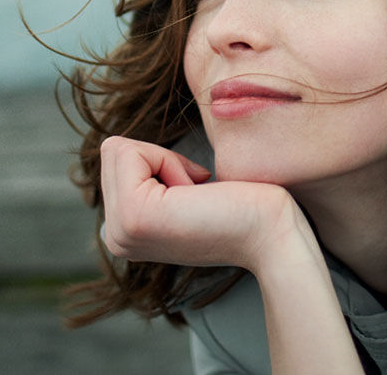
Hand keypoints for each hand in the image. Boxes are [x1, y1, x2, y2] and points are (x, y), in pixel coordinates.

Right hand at [99, 136, 314, 272]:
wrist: (274, 237)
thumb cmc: (245, 208)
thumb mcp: (180, 194)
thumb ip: (151, 182)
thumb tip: (128, 150)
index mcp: (122, 232)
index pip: (115, 160)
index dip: (160, 161)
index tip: (195, 193)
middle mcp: (114, 236)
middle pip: (113, 152)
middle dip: (161, 159)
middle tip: (197, 196)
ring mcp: (120, 230)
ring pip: (119, 150)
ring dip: (166, 161)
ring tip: (195, 198)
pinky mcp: (134, 216)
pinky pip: (131, 153)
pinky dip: (168, 161)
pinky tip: (194, 196)